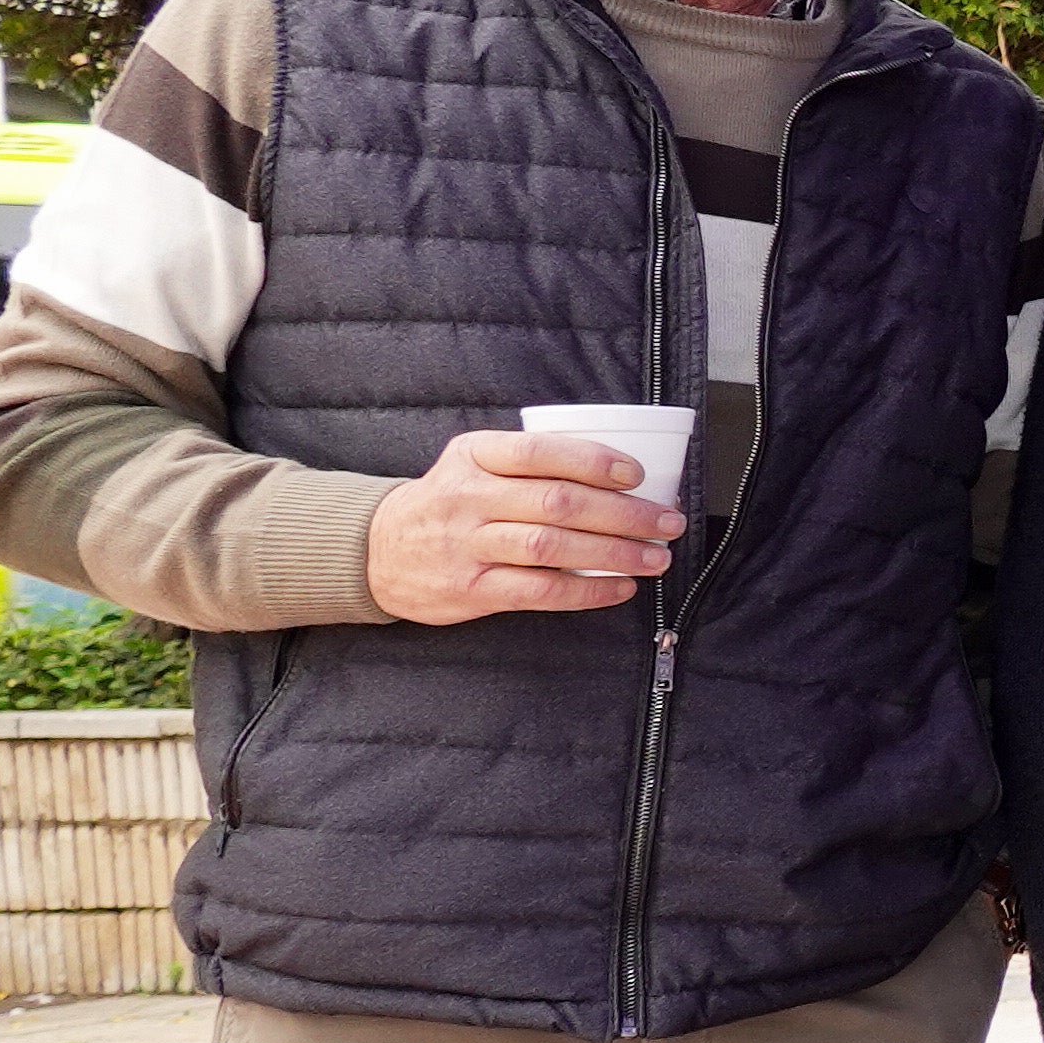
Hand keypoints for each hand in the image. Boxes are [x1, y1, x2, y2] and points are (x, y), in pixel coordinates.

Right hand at [362, 431, 679, 623]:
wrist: (376, 550)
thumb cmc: (449, 502)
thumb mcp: (473, 464)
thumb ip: (531, 463)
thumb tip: (621, 473)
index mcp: (473, 456)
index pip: (539, 451)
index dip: (593, 461)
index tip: (636, 474)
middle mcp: (467, 498)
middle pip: (557, 502)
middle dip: (623, 513)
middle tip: (667, 521)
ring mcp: (466, 545)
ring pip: (551, 546)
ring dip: (614, 553)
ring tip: (655, 557)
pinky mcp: (470, 589)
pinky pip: (539, 590)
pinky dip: (587, 591)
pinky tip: (621, 588)